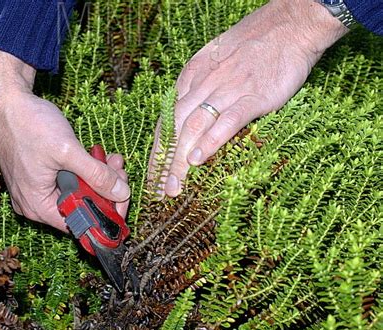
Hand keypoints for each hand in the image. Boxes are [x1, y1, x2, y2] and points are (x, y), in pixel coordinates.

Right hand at [0, 46, 129, 229]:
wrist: (5, 102)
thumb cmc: (29, 124)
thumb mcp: (68, 151)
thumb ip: (96, 175)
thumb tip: (121, 193)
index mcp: (39, 206)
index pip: (81, 224)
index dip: (107, 213)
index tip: (123, 196)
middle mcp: (36, 204)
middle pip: (82, 207)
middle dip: (105, 189)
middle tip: (119, 169)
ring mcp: (37, 190)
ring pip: (78, 192)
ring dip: (98, 177)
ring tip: (110, 158)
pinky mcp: (41, 177)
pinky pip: (69, 181)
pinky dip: (85, 170)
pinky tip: (97, 155)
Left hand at [151, 0, 347, 196]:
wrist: (290, 24)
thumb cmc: (255, 44)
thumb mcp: (216, 60)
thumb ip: (200, 86)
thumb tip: (189, 113)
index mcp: (192, 76)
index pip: (167, 119)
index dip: (158, 149)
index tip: (154, 174)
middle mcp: (204, 84)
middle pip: (175, 127)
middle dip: (164, 162)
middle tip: (160, 190)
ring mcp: (228, 90)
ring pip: (194, 127)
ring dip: (180, 159)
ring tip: (174, 185)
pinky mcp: (253, 96)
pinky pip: (227, 121)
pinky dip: (211, 141)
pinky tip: (199, 159)